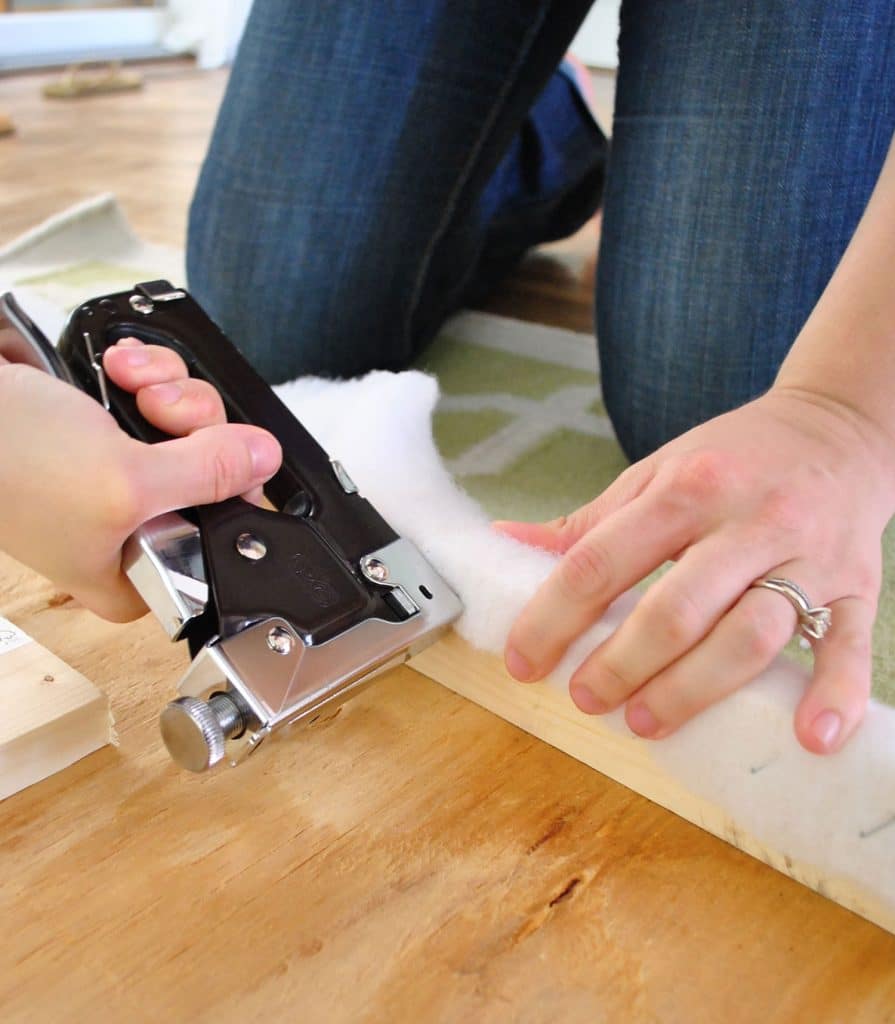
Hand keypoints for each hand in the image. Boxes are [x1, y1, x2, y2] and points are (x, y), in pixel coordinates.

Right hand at [0, 338, 280, 620]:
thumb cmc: (7, 464)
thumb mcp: (122, 483)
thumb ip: (206, 476)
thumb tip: (264, 461)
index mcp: (134, 573)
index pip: (224, 540)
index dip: (238, 493)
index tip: (228, 459)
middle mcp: (132, 527)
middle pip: (217, 472)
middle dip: (196, 425)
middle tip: (162, 415)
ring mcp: (121, 474)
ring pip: (194, 425)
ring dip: (169, 390)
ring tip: (129, 385)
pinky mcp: (108, 428)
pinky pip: (162, 393)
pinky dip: (148, 372)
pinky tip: (118, 368)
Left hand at [496, 388, 894, 753]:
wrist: (838, 428)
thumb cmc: (734, 458)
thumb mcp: (655, 473)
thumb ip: (588, 522)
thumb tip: (507, 541)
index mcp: (686, 489)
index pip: (601, 561)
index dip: (552, 617)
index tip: (524, 660)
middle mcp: (747, 521)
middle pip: (676, 609)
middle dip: (620, 665)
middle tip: (586, 698)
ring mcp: (808, 556)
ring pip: (751, 636)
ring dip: (694, 689)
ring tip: (646, 721)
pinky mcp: (858, 585)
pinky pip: (850, 647)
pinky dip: (832, 696)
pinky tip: (806, 738)